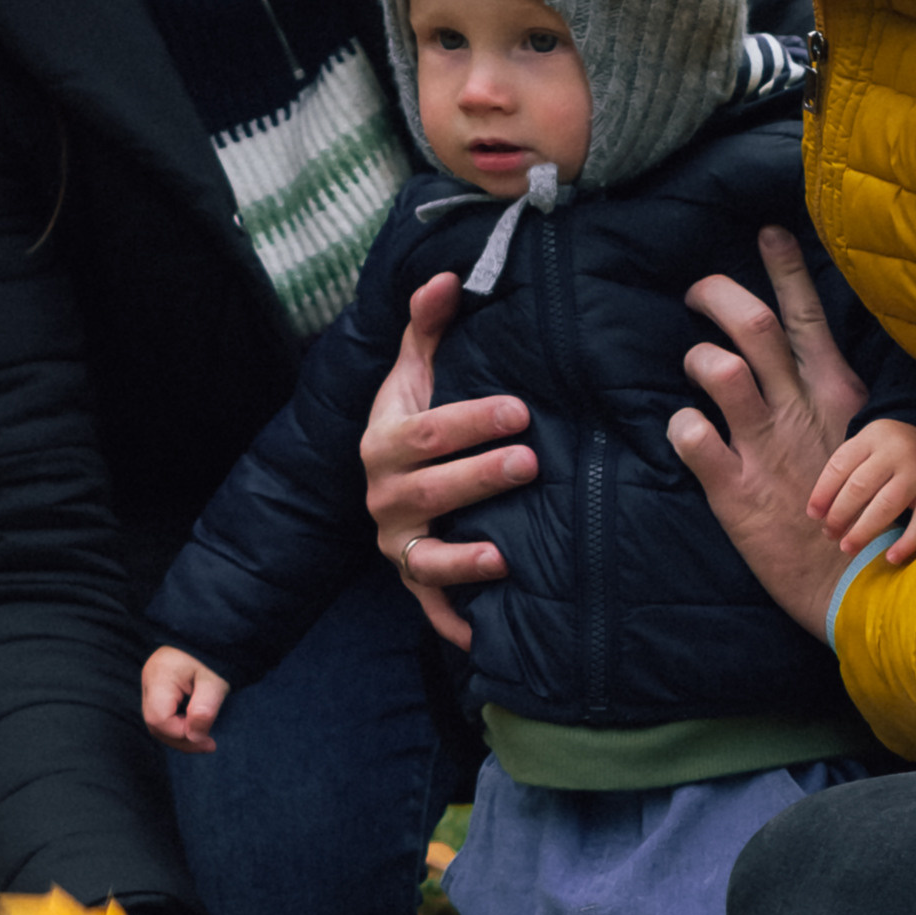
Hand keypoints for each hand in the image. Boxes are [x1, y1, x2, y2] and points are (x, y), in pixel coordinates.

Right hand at [142, 644, 230, 751]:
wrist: (210, 642)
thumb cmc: (213, 661)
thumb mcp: (215, 684)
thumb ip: (205, 709)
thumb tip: (194, 736)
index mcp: (160, 674)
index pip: (159, 718)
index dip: (182, 733)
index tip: (208, 739)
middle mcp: (149, 681)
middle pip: (156, 725)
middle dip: (182, 739)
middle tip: (210, 746)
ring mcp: (150, 688)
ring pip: (158, 725)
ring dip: (181, 737)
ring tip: (206, 742)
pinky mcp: (157, 694)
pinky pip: (163, 719)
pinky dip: (179, 729)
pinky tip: (197, 733)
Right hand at [361, 270, 535, 651]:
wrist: (390, 478)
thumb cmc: (417, 419)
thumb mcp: (417, 370)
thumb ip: (430, 325)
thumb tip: (449, 277)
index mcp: (385, 441)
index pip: (426, 431)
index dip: (469, 422)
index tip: (519, 410)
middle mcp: (385, 496)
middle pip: (429, 490)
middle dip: (478, 476)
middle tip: (530, 462)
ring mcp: (399, 543)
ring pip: (426, 555)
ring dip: (464, 557)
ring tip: (504, 552)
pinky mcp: (414, 582)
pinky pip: (431, 607)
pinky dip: (453, 623)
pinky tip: (484, 637)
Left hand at [667, 226, 868, 640]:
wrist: (857, 585)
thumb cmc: (856, 516)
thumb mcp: (856, 443)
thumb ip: (825, 401)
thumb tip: (797, 364)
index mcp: (835, 395)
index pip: (807, 316)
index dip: (785, 269)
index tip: (766, 233)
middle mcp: (799, 411)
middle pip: (751, 325)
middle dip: (714, 294)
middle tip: (695, 293)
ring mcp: (767, 447)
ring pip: (719, 370)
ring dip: (697, 358)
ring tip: (696, 370)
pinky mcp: (736, 488)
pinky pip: (691, 436)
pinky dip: (679, 426)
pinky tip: (687, 434)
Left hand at [809, 417, 915, 565]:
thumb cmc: (894, 451)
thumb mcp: (870, 445)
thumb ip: (847, 469)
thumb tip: (820, 511)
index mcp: (873, 437)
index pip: (840, 465)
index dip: (822, 492)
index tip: (813, 515)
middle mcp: (897, 452)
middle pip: (860, 487)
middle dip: (839, 515)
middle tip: (829, 534)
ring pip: (886, 506)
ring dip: (863, 531)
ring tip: (847, 547)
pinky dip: (907, 542)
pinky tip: (891, 558)